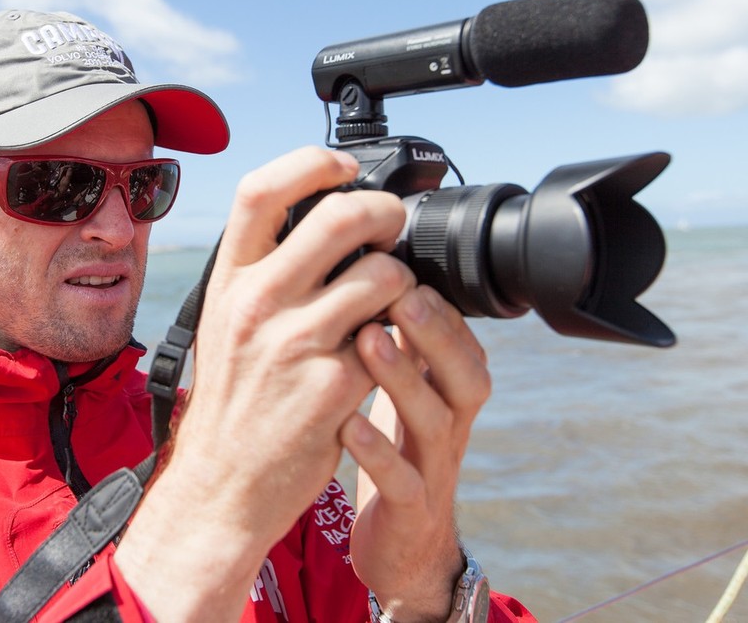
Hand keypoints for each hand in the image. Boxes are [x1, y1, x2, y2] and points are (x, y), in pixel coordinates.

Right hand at [116, 147, 415, 619]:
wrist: (223, 482)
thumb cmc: (231, 398)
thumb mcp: (224, 321)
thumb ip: (263, 272)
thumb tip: (320, 220)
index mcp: (228, 281)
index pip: (261, 190)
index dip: (310, 163)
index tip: (343, 166)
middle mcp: (257, 303)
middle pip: (340, 217)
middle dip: (384, 212)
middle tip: (394, 225)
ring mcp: (296, 343)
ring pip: (383, 276)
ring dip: (402, 281)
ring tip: (391, 302)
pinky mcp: (335, 386)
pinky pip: (392, 338)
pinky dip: (399, 337)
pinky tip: (384, 353)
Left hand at [343, 286, 490, 621]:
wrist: (402, 547)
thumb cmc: (397, 453)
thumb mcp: (405, 395)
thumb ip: (404, 345)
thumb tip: (380, 275)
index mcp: (449, 394)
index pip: (461, 342)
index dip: (439, 307)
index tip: (403, 267)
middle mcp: (450, 426)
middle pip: (465, 374)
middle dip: (436, 333)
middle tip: (401, 294)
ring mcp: (435, 469)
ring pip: (436, 421)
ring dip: (405, 379)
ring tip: (369, 341)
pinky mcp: (410, 510)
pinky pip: (402, 481)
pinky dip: (378, 452)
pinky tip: (349, 424)